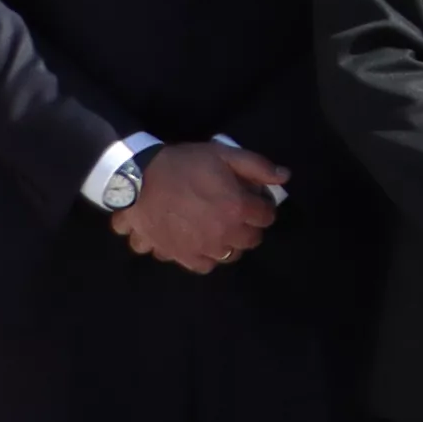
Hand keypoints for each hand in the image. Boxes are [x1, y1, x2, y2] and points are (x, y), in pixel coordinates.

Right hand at [126, 141, 288, 272]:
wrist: (137, 179)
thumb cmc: (183, 164)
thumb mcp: (224, 154)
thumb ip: (257, 166)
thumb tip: (285, 176)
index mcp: (237, 208)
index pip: (267, 217)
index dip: (263, 207)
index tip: (254, 201)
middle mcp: (223, 233)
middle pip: (250, 240)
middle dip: (248, 227)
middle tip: (237, 216)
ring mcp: (200, 248)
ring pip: (228, 256)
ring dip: (228, 244)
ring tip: (218, 231)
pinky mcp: (179, 256)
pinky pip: (202, 266)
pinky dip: (203, 258)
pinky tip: (199, 244)